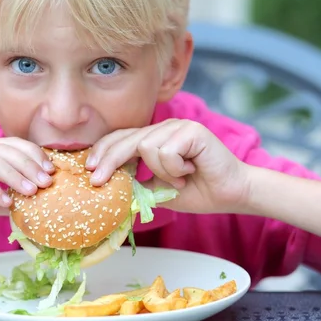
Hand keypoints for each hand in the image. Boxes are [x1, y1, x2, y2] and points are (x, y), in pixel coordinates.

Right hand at [0, 138, 54, 234]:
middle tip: (46, 182)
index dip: (33, 155)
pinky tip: (5, 202)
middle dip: (29, 165)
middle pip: (4, 149)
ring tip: (31, 192)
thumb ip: (6, 199)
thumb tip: (36, 205)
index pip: (11, 144)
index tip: (51, 171)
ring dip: (14, 175)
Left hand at [86, 119, 250, 213]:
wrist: (231, 194)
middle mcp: (164, 128)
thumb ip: (138, 183)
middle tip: (96, 179)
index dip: (103, 152)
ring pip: (147, 146)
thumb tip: (109, 185)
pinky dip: (175, 168)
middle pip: (127, 138)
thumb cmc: (198, 191)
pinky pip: (166, 151)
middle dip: (109, 160)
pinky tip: (190, 170)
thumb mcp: (159, 189)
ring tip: (180, 178)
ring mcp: (178, 127)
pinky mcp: (192, 130)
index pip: (121, 138)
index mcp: (155, 139)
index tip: (89, 170)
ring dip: (160, 170)